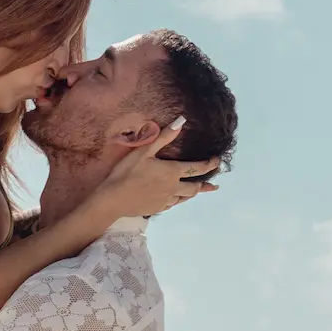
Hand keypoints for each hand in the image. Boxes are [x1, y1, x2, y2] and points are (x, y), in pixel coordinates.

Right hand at [95, 118, 219, 219]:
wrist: (114, 199)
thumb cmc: (127, 172)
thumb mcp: (144, 151)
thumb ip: (164, 137)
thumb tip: (181, 121)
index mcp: (172, 172)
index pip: (197, 168)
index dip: (209, 164)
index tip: (217, 161)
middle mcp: (173, 188)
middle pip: (194, 187)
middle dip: (205, 184)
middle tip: (213, 184)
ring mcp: (165, 200)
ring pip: (185, 198)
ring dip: (193, 193)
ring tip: (199, 191)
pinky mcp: (157, 209)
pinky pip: (172, 205)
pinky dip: (177, 200)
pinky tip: (175, 200)